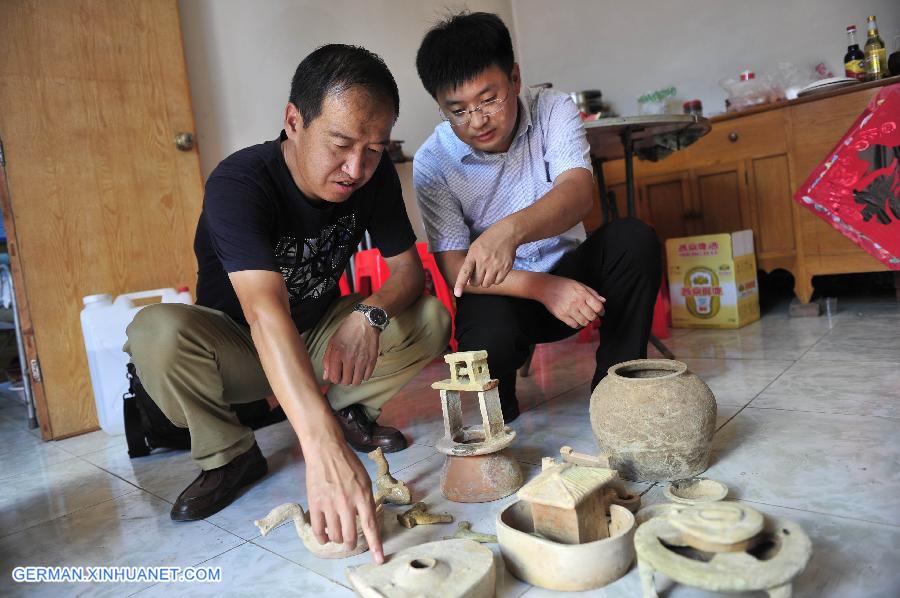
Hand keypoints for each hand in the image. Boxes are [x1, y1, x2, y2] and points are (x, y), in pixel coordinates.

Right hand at [302, 417, 383, 562]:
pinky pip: (318, 530)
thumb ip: (366, 500)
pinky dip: (322, 537)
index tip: (378, 560)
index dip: (375, 545)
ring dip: (337, 539)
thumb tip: (366, 519)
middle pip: (350, 535)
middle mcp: (347, 503)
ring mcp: (330, 504)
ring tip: (337, 535)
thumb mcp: (365, 480)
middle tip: (350, 541)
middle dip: (351, 543)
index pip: (370, 526)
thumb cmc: (348, 463)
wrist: (326, 450)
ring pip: (335, 535)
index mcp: (363, 496)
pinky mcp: (315, 504)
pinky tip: (324, 536)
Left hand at [323, 312, 378, 384]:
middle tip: (345, 373)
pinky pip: (367, 376)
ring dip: (353, 379)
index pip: (334, 377)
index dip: (334, 378)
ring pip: (357, 381)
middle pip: (346, 381)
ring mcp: (362, 360)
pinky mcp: (372, 360)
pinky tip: (361, 369)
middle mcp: (349, 358)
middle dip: (344, 379)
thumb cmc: (348, 330)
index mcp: (337, 353)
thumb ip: (327, 360)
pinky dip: (363, 375)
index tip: (336, 375)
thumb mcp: (332, 342)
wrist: (365, 321)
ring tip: (353, 372)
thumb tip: (326, 376)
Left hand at [454, 221, 518, 295]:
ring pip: (487, 284)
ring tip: (488, 272)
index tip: (457, 293)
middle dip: (476, 281)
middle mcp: (484, 261)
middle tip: (478, 274)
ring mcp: (496, 265)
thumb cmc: (488, 241)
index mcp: (474, 254)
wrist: (507, 233)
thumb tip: (467, 281)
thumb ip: (470, 263)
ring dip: (485, 281)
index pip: (465, 272)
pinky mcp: (506, 268)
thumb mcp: (475, 247)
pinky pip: (498, 282)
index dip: (460, 284)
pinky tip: (496, 271)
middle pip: (476, 282)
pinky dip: (495, 280)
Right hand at [537, 277, 605, 328]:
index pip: (598, 307)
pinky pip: (574, 325)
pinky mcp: (562, 316)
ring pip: (584, 323)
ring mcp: (569, 310)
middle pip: (592, 316)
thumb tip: (603, 301)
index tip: (600, 312)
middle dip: (594, 317)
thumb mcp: (579, 285)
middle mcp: (577, 303)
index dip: (601, 311)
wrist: (546, 287)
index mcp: (583, 294)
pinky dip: (578, 325)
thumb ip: (592, 293)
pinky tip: (576, 320)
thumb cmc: (563, 285)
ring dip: (586, 321)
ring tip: (583, 317)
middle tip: (591, 315)